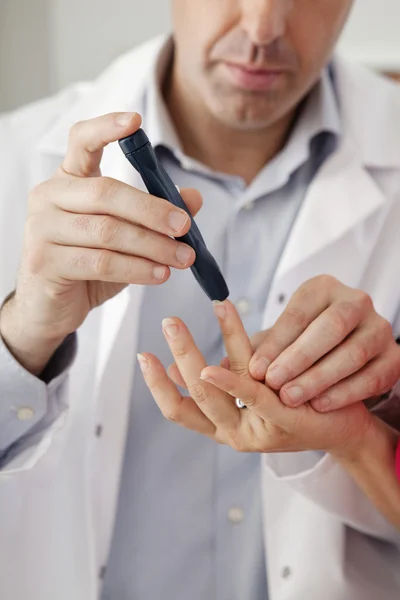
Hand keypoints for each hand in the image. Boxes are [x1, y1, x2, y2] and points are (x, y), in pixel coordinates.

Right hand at [0, 112, 201, 373]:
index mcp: (68, 181)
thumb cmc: (87, 266)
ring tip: (182, 258)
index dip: (106, 128)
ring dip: (153, 246)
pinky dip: (137, 268)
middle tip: (185, 226)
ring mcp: (41, 229)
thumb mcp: (125, 238)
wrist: (49, 308)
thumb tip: (194, 198)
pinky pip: (101, 261)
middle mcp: (48, 197)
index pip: (81, 142)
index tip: (136, 121)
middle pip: (106, 192)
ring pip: (108, 231)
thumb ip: (154, 215)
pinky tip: (160, 274)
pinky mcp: (44, 261)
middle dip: (153, 210)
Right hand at [137, 300, 373, 456]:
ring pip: (215, 391)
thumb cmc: (292, 405)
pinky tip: (214, 357)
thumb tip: (178, 366)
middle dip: (178, 355)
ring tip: (195, 315)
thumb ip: (217, 386)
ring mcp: (256, 431)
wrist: (343, 427)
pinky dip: (230, 376)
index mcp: (222, 428)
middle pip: (192, 395)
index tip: (143, 354)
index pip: (178, 409)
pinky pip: (252, 396)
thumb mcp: (249, 395)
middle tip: (168, 321)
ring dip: (198, 352)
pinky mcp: (282, 421)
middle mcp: (233, 434)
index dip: (157, 384)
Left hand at [245, 276, 399, 412]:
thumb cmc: (302, 347)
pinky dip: (346, 392)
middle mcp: (355, 301)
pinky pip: (373, 376)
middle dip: (299, 356)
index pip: (299, 312)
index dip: (277, 342)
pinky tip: (322, 405)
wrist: (347, 360)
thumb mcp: (278, 341)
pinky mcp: (394, 357)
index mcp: (323, 288)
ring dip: (321, 377)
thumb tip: (206, 367)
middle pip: (331, 326)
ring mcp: (379, 328)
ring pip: (354, 352)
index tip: (254, 369)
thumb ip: (249, 350)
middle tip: (273, 383)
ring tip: (292, 397)